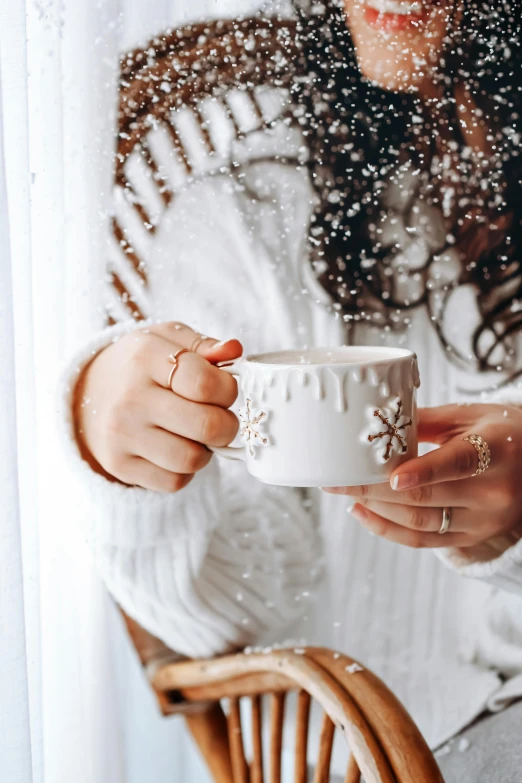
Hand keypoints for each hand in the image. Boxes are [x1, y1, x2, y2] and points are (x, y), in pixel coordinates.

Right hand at [74, 322, 241, 491]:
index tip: (224, 390)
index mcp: (145, 358)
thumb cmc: (141, 366)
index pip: (206, 384)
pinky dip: (184, 470)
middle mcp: (130, 397)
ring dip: (206, 451)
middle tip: (219, 418)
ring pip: (192, 459)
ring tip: (194, 434)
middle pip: (207, 426)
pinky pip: (175, 482)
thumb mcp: (168, 340)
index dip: (228, 390)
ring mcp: (122, 435)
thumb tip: (234, 350)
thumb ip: (205, 345)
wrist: (88, 393)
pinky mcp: (120, 466)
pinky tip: (175, 449)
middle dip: (227, 425)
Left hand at [323, 403, 521, 547]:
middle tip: (336, 479)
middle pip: (426, 499)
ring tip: (345, 492)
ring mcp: (484, 522)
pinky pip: (425, 542)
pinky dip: (388, 530)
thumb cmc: (502, 431)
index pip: (456, 463)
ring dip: (376, 510)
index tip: (390, 477)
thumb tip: (377, 420)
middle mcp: (493, 493)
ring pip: (421, 523)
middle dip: (373, 489)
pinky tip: (362, 512)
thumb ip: (426, 420)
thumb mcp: (472, 415)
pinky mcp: (473, 538)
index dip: (423, 472)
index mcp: (496, 451)